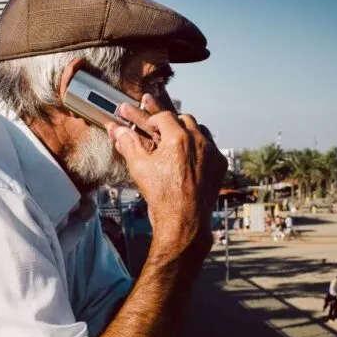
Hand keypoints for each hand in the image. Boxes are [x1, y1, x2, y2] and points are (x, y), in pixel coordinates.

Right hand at [107, 94, 226, 259]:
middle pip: (184, 119)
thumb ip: (128, 143)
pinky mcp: (220, 165)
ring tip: (175, 137)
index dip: (151, 117)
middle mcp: (199, 140)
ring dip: (187, 130)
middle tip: (158, 125)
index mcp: (179, 137)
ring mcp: (212, 152)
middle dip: (170, 121)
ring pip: (200, 130)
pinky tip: (190, 153)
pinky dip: (200, 146)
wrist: (184, 221)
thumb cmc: (161, 195)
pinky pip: (211, 146)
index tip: (143, 120)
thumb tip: (116, 129)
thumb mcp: (139, 167)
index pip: (163, 116)